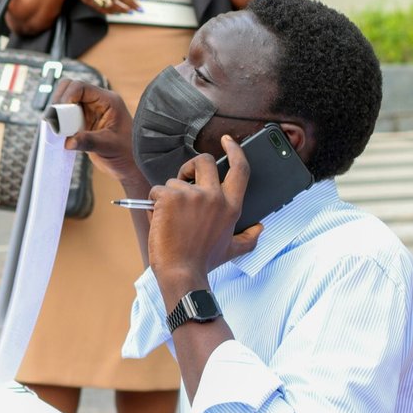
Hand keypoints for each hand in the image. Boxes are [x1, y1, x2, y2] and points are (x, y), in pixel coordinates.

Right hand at [53, 79, 138, 183]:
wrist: (129, 164)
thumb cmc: (127, 153)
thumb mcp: (109, 146)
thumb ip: (89, 141)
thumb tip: (69, 141)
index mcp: (107, 101)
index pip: (81, 87)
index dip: (67, 95)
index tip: (59, 111)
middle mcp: (97, 102)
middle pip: (69, 88)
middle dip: (58, 101)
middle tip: (54, 119)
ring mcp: (88, 110)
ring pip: (65, 101)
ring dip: (57, 113)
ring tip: (55, 127)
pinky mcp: (81, 121)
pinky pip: (65, 115)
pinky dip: (59, 122)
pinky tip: (59, 132)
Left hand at [148, 136, 261, 302]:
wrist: (181, 272)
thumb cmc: (203, 260)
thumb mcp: (232, 249)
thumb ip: (249, 237)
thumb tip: (260, 228)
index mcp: (231, 206)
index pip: (240, 169)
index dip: (235, 151)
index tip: (229, 141)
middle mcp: (214, 197)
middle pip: (203, 161)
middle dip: (190, 166)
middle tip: (183, 180)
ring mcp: (192, 195)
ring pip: (173, 181)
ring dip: (167, 197)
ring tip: (170, 219)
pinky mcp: (169, 197)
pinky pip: (156, 190)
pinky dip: (152, 204)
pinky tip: (159, 220)